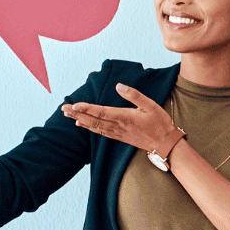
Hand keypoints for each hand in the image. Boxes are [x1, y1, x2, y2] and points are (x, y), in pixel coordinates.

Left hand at [64, 83, 180, 153]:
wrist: (166, 144)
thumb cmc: (160, 124)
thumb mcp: (151, 106)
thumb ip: (134, 95)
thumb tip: (119, 86)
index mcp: (125, 117)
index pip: (102, 112)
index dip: (87, 109)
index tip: (75, 105)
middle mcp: (119, 126)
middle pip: (94, 120)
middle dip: (78, 114)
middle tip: (64, 109)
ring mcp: (118, 133)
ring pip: (95, 126)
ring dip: (80, 120)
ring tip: (68, 114)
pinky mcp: (119, 136)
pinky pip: (100, 132)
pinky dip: (89, 128)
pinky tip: (81, 124)